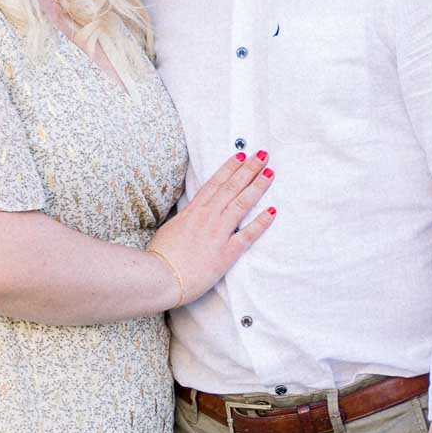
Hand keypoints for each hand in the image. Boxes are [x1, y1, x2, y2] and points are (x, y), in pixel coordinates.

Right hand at [150, 152, 275, 303]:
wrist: (159, 277)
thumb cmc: (160, 257)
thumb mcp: (171, 229)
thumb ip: (185, 220)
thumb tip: (190, 216)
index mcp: (192, 211)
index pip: (215, 183)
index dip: (229, 167)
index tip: (241, 155)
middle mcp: (207, 217)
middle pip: (232, 187)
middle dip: (248, 169)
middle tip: (263, 155)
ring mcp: (217, 233)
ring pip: (241, 203)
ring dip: (257, 186)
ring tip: (270, 172)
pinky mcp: (226, 253)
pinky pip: (248, 235)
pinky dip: (261, 222)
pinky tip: (272, 211)